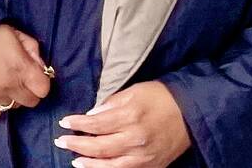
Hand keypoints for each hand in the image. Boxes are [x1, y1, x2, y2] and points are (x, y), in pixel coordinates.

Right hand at [0, 23, 51, 118]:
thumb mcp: (14, 33)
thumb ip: (32, 48)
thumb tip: (41, 67)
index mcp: (21, 67)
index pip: (44, 89)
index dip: (40, 82)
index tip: (32, 76)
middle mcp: (10, 85)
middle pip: (31, 101)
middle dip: (28, 90)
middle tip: (17, 79)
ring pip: (15, 107)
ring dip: (12, 97)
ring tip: (3, 83)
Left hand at [54, 81, 191, 166]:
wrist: (189, 113)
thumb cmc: (160, 97)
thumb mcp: (133, 92)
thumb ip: (110, 104)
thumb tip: (91, 115)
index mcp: (130, 116)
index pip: (96, 124)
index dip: (77, 124)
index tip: (64, 123)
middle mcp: (136, 139)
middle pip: (99, 147)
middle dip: (77, 145)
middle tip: (61, 142)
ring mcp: (144, 156)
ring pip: (110, 165)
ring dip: (89, 163)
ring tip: (74, 160)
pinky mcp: (152, 166)